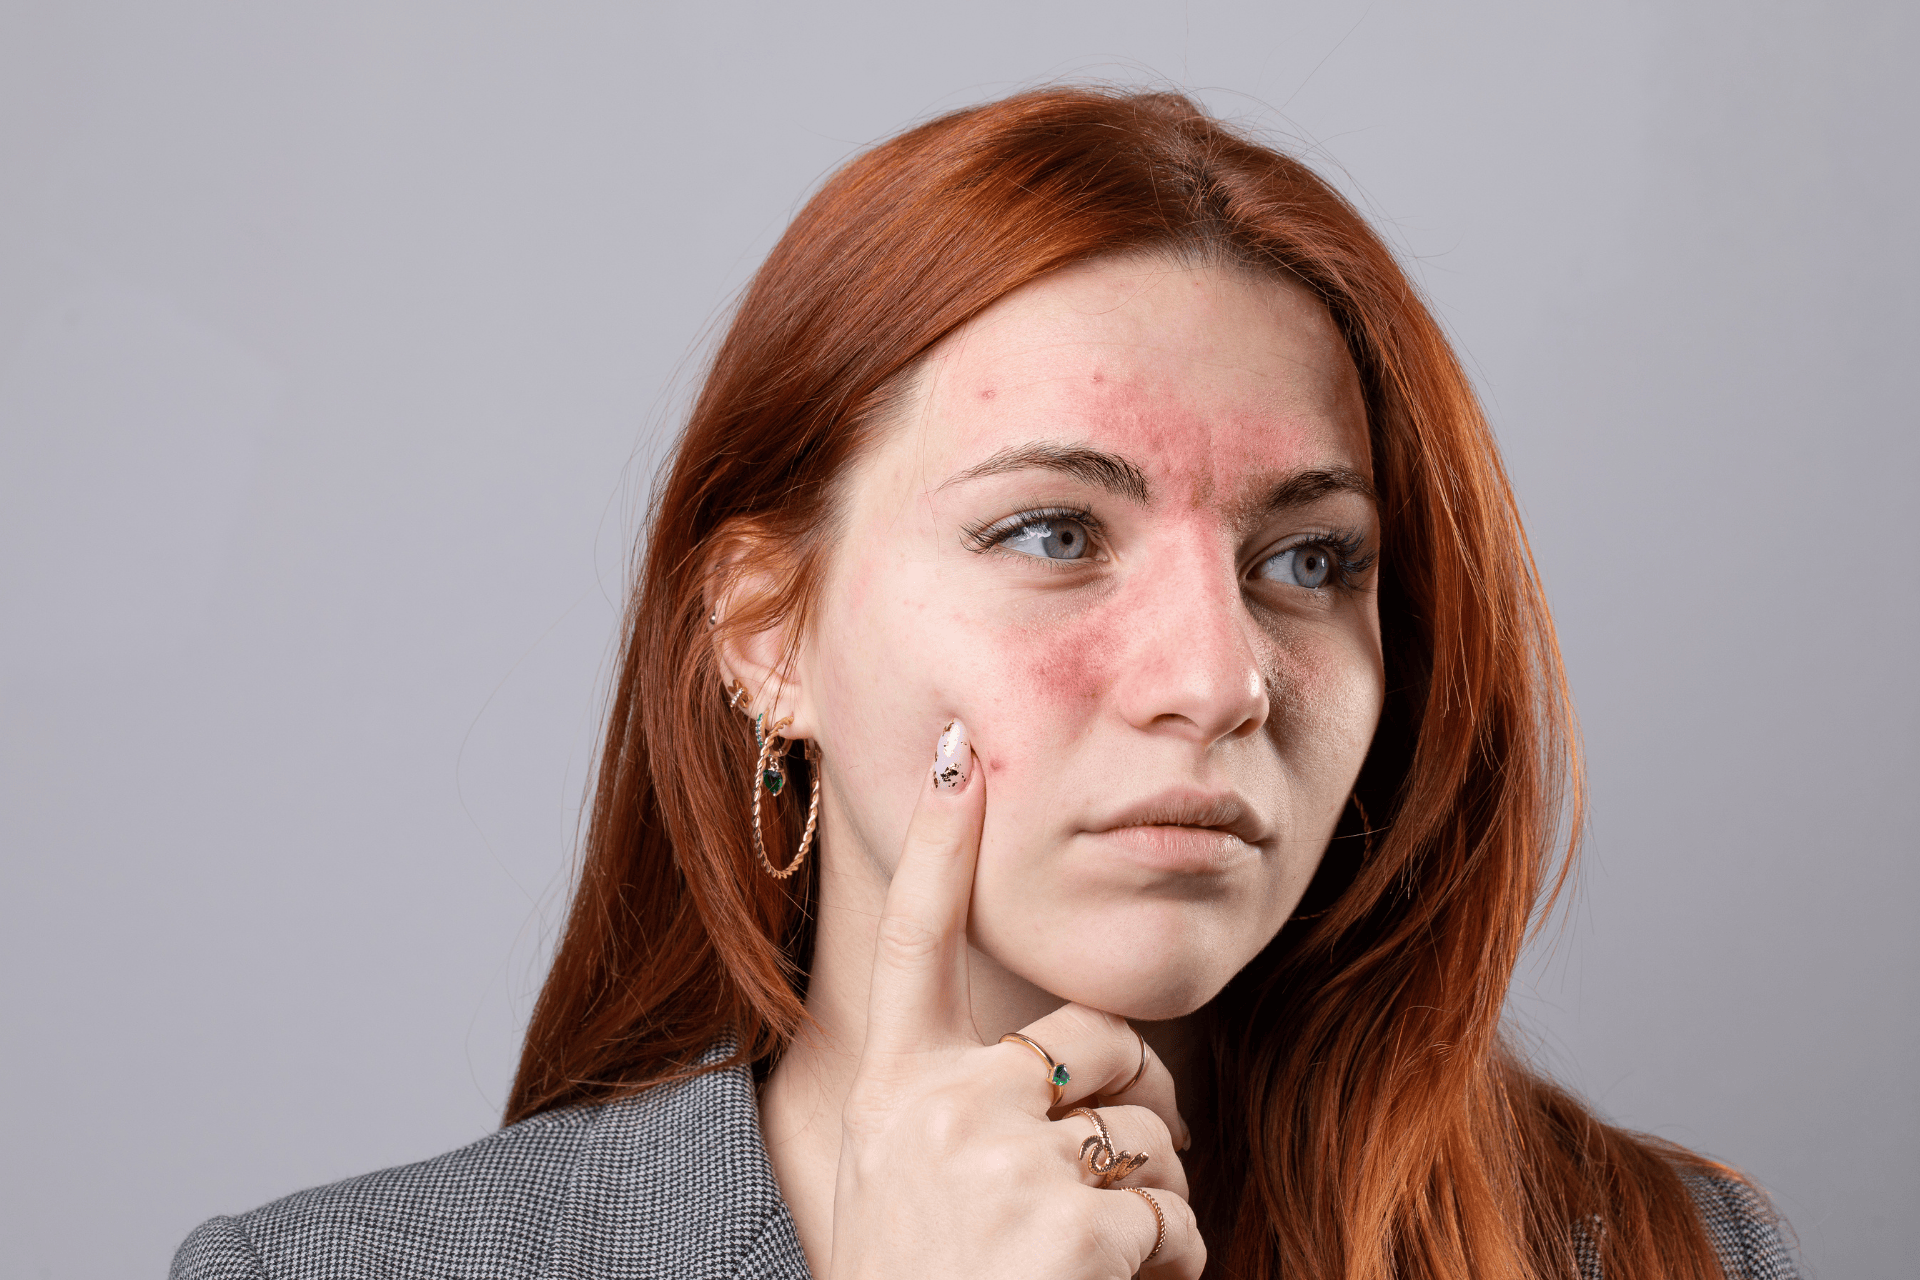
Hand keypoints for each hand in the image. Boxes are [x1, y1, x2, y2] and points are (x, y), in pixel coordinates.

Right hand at [827, 720, 1205, 1279]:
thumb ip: (951, 1114)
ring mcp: (1001, 1161)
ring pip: (1151, 1139)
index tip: (965, 753)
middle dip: (1139, 1106)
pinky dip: (1170, 1266)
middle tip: (1111, 1187)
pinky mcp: (1070, 1223)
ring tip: (1082, 1273)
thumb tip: (1057, 1069)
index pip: (916, 942)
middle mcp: (939, 1108)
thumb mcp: (902, 1187)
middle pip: (1101, 1044)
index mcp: (893, 1092)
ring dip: (1152, 1209)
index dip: (942, 845)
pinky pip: (1175, 1218)